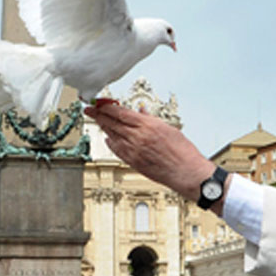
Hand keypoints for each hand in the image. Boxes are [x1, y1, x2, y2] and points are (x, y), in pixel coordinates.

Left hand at [84, 102, 214, 201]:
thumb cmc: (182, 151)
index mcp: (147, 125)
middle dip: (98, 115)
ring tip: (96, 121)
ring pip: (112, 136)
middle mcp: (138, 137)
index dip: (106, 107)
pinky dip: (110, 143)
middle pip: (112, 123)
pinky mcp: (133, 162)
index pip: (120, 112)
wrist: (186, 172)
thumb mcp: (168, 128)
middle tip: (89, 110)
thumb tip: (141, 112)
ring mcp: (134, 151)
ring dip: (103, 127)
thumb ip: (151, 120)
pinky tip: (107, 139)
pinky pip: (117, 150)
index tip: (99, 102)